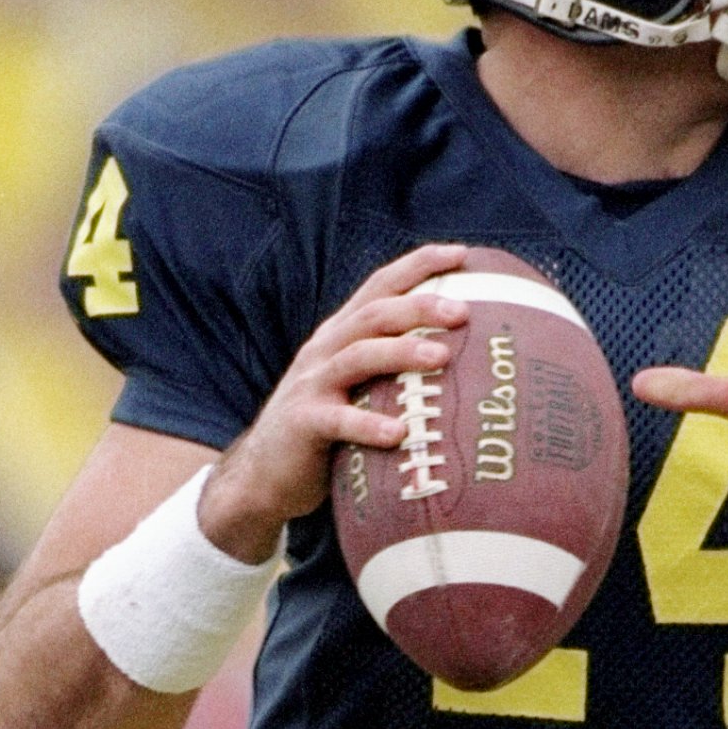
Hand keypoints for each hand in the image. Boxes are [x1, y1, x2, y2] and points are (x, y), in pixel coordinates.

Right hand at [199, 244, 468, 564]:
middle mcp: (326, 350)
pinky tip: (398, 433)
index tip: (461, 254)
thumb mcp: (356, 388)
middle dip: (419, 307)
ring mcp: (312, 385)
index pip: (380, 287)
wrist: (263, 474)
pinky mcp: (303, 424)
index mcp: (342, 335)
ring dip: (400, 352)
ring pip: (358, 356)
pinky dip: (368, 425)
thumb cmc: (327, 433)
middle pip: (374, 314)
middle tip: (463, 312)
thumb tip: (464, 364)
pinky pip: (337, 421)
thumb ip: (392, 369)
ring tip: (440, 356)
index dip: (418, 265)